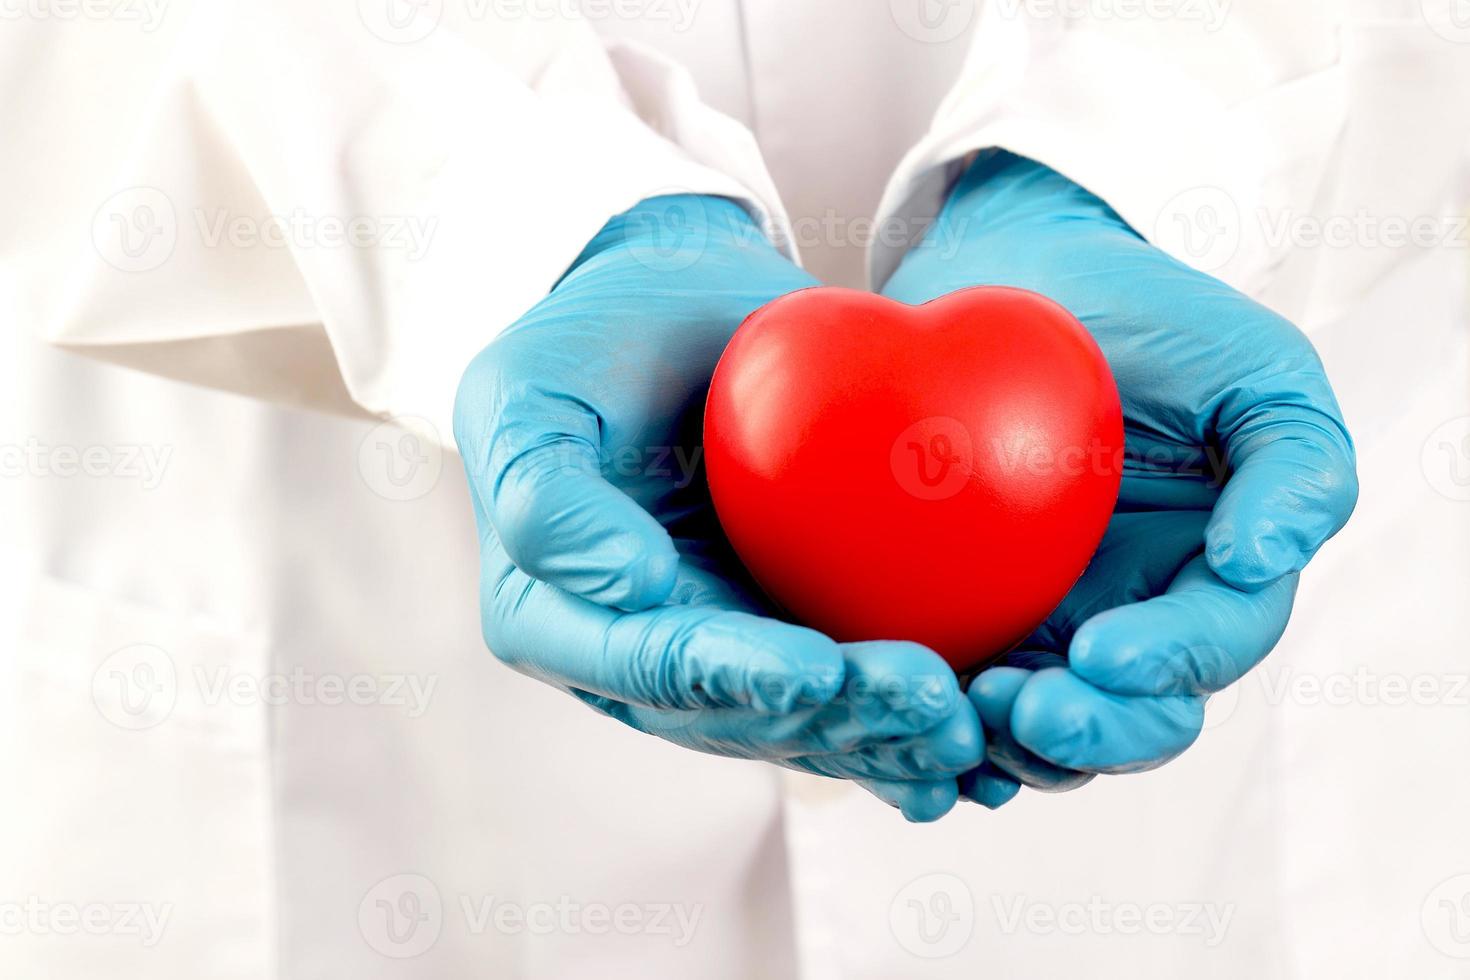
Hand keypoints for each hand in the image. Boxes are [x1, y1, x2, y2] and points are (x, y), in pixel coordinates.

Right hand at [454, 195, 982, 820]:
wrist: (677, 320)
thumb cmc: (589, 345)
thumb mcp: (523, 391)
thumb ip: (543, 491)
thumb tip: (628, 584)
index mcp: (554, 620)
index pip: (646, 666)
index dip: (730, 675)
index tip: (813, 668)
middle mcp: (636, 659)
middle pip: (740, 714)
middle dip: (835, 719)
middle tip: (925, 700)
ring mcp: (719, 654)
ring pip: (804, 722)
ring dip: (885, 736)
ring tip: (965, 727)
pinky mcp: (790, 634)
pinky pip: (848, 693)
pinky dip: (906, 720)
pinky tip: (978, 734)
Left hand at [883, 151, 1356, 802]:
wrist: (1016, 277)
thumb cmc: (1145, 318)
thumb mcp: (1251, 369)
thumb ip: (1294, 463)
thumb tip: (1266, 561)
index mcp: (1212, 575)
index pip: (1208, 650)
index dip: (1165, 667)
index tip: (1099, 655)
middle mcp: (1138, 617)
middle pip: (1132, 717)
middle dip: (1088, 731)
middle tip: (1024, 711)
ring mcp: (1050, 625)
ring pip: (1046, 728)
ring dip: (1013, 743)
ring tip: (965, 712)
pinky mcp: (969, 618)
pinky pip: (961, 694)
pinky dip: (945, 728)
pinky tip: (914, 731)